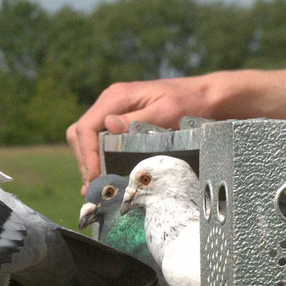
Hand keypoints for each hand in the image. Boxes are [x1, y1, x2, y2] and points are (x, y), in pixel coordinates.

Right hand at [66, 77, 213, 193]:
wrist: (205, 96)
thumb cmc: (190, 102)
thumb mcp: (167, 111)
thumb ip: (136, 119)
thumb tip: (109, 126)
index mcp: (117, 97)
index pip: (86, 128)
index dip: (86, 155)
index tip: (94, 177)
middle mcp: (109, 102)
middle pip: (79, 134)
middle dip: (84, 162)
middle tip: (94, 188)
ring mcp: (112, 111)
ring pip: (84, 139)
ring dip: (87, 162)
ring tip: (95, 187)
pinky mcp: (118, 121)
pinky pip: (97, 140)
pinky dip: (95, 159)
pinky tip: (102, 176)